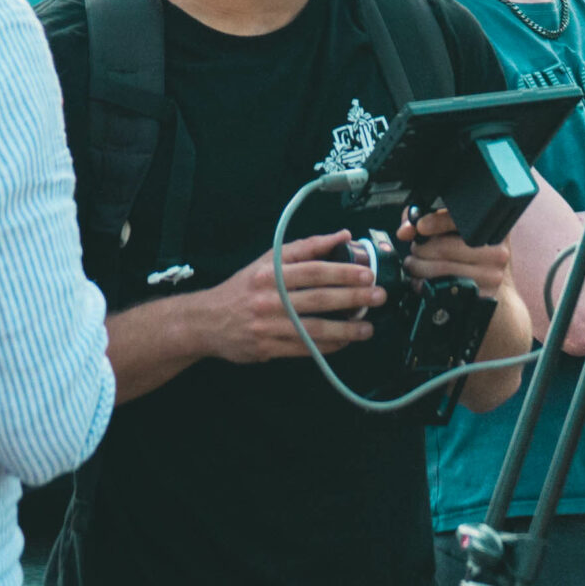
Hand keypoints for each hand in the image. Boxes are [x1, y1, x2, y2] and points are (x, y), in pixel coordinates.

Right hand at [202, 232, 381, 363]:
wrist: (206, 321)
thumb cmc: (244, 287)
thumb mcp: (268, 260)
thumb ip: (306, 248)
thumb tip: (342, 236)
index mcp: (270, 273)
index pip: (313, 270)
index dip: (343, 271)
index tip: (367, 273)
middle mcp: (269, 298)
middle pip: (318, 298)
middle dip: (353, 297)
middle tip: (377, 296)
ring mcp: (268, 325)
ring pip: (314, 328)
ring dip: (346, 329)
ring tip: (368, 328)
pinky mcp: (267, 348)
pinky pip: (304, 349)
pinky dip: (327, 347)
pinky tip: (344, 342)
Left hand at [400, 204, 512, 299]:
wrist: (498, 296)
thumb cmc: (471, 260)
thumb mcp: (459, 235)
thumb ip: (431, 221)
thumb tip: (406, 229)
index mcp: (493, 228)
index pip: (462, 220)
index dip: (436, 222)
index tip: (420, 226)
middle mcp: (497, 251)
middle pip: (443, 247)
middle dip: (420, 249)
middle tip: (416, 251)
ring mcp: (492, 275)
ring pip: (440, 269)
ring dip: (418, 267)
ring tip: (417, 266)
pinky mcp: (481, 296)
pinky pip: (442, 288)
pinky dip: (425, 285)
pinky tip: (426, 282)